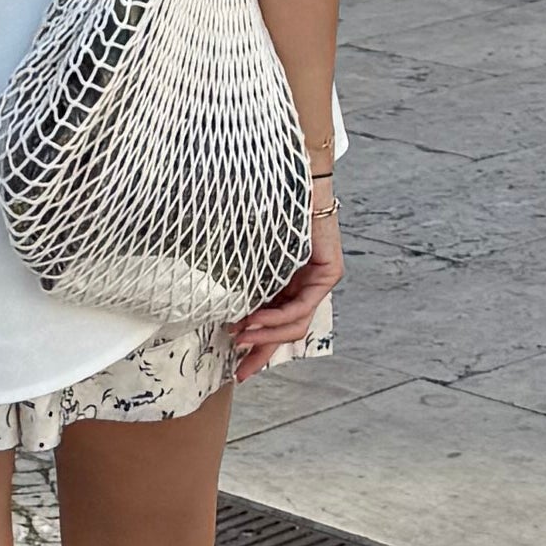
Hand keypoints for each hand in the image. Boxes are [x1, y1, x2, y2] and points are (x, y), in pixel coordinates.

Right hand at [232, 182, 341, 376]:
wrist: (288, 175)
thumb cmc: (265, 206)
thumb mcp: (247, 255)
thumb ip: (241, 281)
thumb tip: (216, 309)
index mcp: (287, 280)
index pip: (275, 322)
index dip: (257, 346)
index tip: (237, 366)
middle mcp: (305, 283)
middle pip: (287, 331)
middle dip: (262, 352)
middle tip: (241, 370)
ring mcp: (320, 279)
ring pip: (295, 324)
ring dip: (265, 335)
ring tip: (240, 337)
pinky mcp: (329, 273)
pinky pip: (302, 307)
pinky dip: (277, 318)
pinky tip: (254, 320)